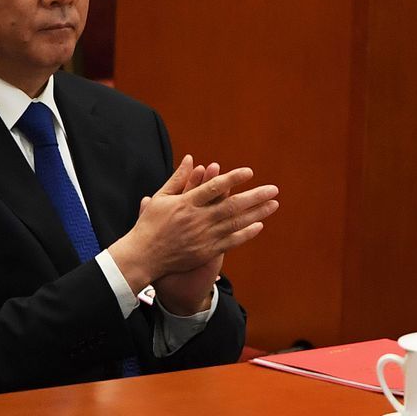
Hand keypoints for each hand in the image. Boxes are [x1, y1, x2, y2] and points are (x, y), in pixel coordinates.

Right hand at [108, 155, 278, 295]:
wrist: (142, 257)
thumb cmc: (150, 224)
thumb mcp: (160, 198)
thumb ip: (179, 178)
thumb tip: (192, 158)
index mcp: (186, 203)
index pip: (214, 188)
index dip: (233, 179)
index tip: (249, 172)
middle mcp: (197, 219)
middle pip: (232, 206)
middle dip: (255, 197)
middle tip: (274, 189)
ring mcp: (203, 237)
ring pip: (235, 223)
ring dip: (257, 213)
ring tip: (273, 204)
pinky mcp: (206, 251)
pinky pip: (231, 241)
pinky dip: (246, 233)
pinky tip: (259, 225)